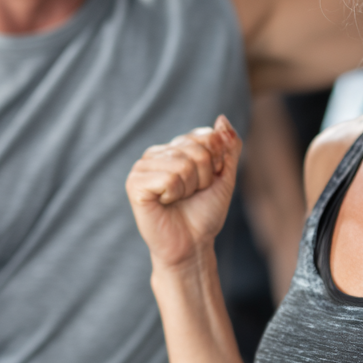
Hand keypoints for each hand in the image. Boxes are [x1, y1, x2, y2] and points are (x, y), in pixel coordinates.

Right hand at [126, 116, 241, 269]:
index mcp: (175, 147)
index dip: (215, 162)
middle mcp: (157, 153)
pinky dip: (174, 195)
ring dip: (189, 188)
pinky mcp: (134, 184)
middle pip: (196, 150)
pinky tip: (165, 203)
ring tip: (179, 200)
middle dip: (203, 177)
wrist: (193, 244)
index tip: (207, 182)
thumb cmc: (205, 212)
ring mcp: (142, 167)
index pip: (205, 136)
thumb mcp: (225, 175)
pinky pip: (168, 179)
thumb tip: (222, 118)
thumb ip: (229, 146)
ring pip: (182, 164)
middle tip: (192, 194)